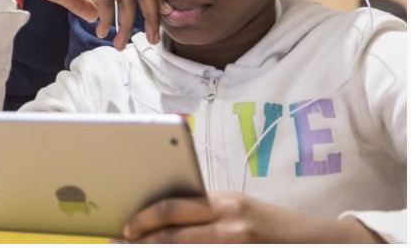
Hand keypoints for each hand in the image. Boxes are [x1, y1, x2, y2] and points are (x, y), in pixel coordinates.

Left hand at [120, 191, 383, 242]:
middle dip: (145, 244)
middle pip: (174, 235)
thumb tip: (162, 220)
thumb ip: (205, 214)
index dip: (145, 220)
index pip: (173, 207)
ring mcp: (240, 243)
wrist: (323, 243)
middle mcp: (231, 221)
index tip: (127, 229)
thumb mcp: (239, 211)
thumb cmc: (272, 227)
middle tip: (123, 246)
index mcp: (225, 202)